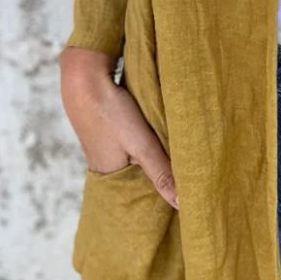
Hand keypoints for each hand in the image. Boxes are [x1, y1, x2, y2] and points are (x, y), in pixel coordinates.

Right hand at [59, 47, 178, 208]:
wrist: (84, 75)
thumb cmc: (110, 113)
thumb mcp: (141, 145)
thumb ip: (162, 173)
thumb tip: (183, 204)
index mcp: (112, 176)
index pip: (143, 197)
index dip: (164, 198)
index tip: (191, 199)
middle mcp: (109, 165)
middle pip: (144, 179)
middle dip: (165, 178)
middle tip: (196, 180)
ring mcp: (110, 146)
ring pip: (143, 159)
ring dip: (161, 157)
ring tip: (188, 160)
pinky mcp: (114, 129)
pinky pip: (139, 142)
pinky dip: (153, 141)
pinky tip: (168, 138)